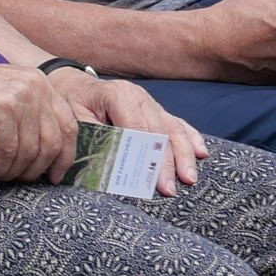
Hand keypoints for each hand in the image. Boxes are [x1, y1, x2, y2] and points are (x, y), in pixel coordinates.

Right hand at [0, 55, 84, 183]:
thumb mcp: (9, 94)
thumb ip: (31, 112)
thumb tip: (48, 151)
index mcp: (42, 83)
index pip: (69, 126)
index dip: (66, 156)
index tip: (55, 176)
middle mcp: (36, 88)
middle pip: (54, 143)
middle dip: (39, 169)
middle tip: (22, 181)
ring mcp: (20, 98)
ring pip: (30, 152)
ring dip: (13, 171)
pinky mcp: (2, 110)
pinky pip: (9, 152)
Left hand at [69, 74, 209, 195]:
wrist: (74, 85)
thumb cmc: (72, 104)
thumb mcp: (76, 120)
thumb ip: (95, 139)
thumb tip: (113, 166)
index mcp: (117, 95)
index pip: (137, 129)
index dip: (144, 156)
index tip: (150, 180)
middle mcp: (139, 96)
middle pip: (158, 132)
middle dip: (165, 163)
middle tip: (169, 189)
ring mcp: (151, 102)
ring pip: (173, 128)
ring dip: (183, 155)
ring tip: (189, 178)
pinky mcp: (157, 110)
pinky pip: (178, 123)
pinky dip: (191, 138)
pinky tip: (202, 153)